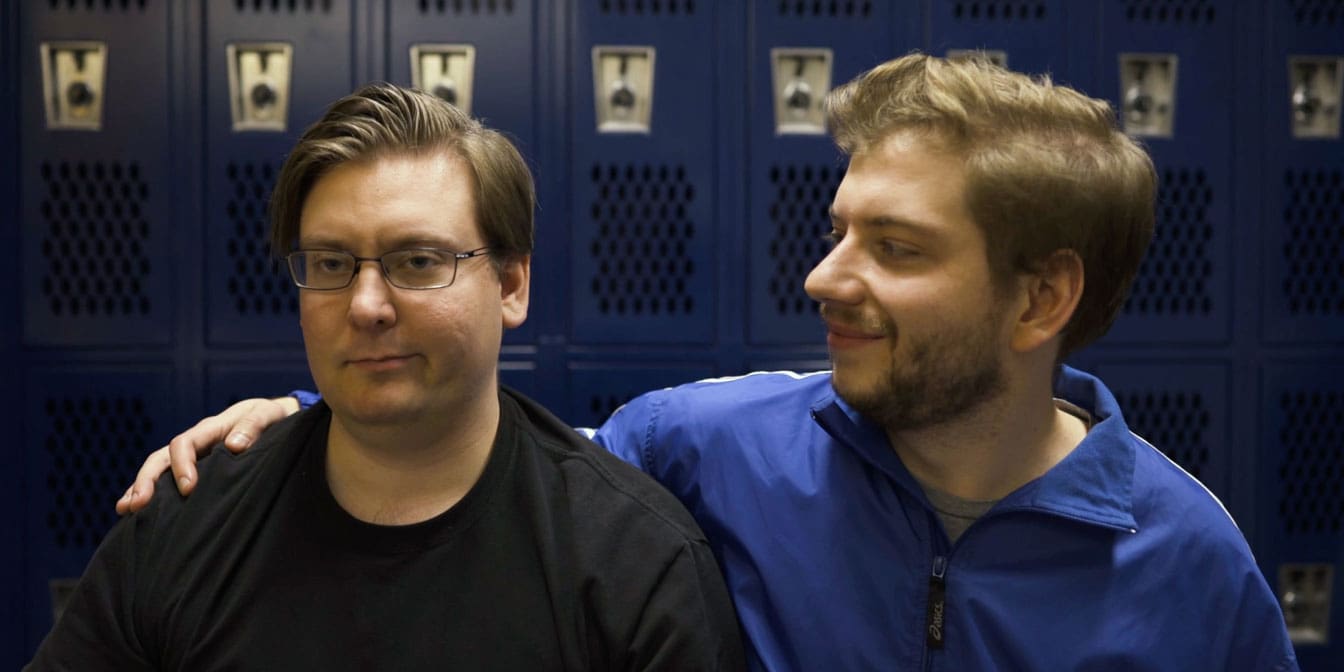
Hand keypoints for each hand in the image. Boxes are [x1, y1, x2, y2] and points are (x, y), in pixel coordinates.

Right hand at [116, 396, 300, 513]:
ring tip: (125, 510)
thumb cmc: (271, 417)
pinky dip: (152, 493)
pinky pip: (168, 480)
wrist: (275, 418)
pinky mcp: (195, 469)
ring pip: (159, 470)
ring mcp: (192, 456)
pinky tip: (137, 512)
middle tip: (137, 504)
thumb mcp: (266, 414)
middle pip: (161, 458)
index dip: (182, 465)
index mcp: (210, 428)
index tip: (188, 489)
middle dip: (146, 480)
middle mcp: (196, 442)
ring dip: (140, 487)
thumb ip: (253, 426)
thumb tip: (234, 446)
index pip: (184, 444)